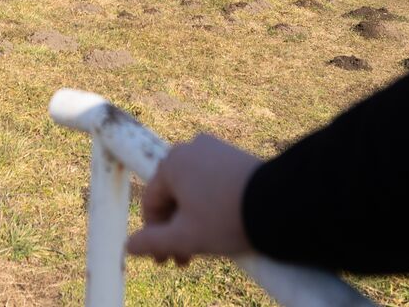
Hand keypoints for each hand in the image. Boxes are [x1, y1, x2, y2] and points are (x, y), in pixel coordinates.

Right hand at [126, 133, 261, 265]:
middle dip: (175, 230)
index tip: (165, 259)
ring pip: (193, 190)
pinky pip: (212, 182)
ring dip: (193, 219)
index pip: (151, 202)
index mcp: (171, 163)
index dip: (154, 235)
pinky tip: (221, 226)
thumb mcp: (185, 237)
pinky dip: (210, 204)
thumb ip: (152, 242)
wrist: (279, 203)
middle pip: (173, 195)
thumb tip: (129, 246)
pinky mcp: (235, 156)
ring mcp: (215, 149)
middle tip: (184, 259)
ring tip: (205, 246)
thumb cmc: (226, 218)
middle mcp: (190, 148)